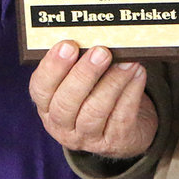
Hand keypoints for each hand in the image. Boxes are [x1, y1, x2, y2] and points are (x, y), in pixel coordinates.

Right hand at [29, 42, 157, 158]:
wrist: (124, 130)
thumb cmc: (97, 93)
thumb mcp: (81, 81)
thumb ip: (80, 63)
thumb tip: (95, 36)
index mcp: (47, 105)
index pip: (40, 88)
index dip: (53, 67)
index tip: (68, 45)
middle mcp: (62, 125)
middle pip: (67, 102)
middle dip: (85, 74)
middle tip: (101, 52)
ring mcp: (88, 138)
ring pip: (96, 110)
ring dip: (113, 82)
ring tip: (128, 61)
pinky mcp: (115, 142)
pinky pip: (122, 117)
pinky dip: (131, 92)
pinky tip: (138, 73)